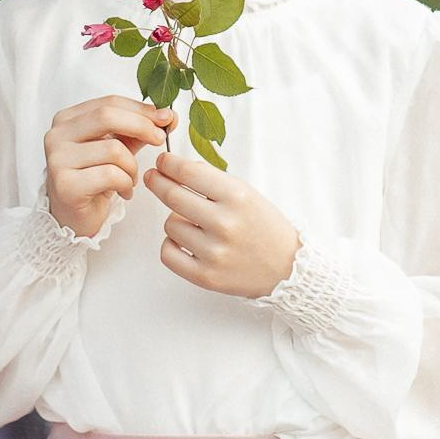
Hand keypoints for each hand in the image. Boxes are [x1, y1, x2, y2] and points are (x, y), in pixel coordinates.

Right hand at [45, 95, 172, 241]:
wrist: (75, 218)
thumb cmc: (96, 179)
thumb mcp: (118, 147)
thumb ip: (138, 129)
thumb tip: (168, 115)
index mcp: (67, 119)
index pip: (109, 102)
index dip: (141, 109)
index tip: (166, 117)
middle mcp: (56, 135)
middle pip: (107, 116)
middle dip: (142, 126)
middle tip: (160, 139)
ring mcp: (57, 160)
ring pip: (113, 149)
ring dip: (133, 167)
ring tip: (131, 180)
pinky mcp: (65, 185)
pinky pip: (111, 175)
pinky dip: (126, 184)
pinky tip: (124, 192)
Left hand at [149, 144, 299, 298]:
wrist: (286, 268)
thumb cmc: (264, 228)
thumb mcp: (247, 194)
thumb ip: (213, 181)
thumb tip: (175, 168)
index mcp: (237, 197)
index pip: (189, 172)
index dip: (168, 164)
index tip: (161, 162)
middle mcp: (224, 223)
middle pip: (172, 196)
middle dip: (157, 183)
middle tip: (153, 178)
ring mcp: (214, 252)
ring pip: (170, 224)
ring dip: (175, 219)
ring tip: (192, 223)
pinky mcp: (205, 276)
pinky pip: (168, 252)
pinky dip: (171, 244)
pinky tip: (185, 242)